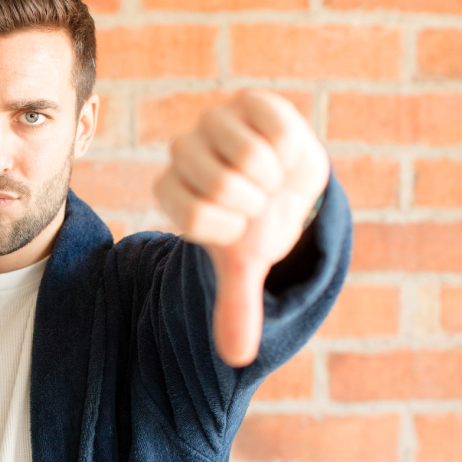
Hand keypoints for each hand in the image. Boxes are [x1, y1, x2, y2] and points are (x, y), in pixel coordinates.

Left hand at [153, 90, 329, 367]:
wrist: (290, 182)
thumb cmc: (257, 221)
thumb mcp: (246, 262)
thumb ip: (236, 304)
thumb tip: (237, 358)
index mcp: (171, 190)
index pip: (188, 215)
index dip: (226, 227)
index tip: (237, 225)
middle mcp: (184, 152)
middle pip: (217, 183)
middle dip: (252, 203)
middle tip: (256, 200)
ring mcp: (215, 122)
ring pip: (246, 155)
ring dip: (271, 177)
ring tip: (269, 178)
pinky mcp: (251, 102)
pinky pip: (274, 128)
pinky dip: (289, 150)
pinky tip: (282, 154)